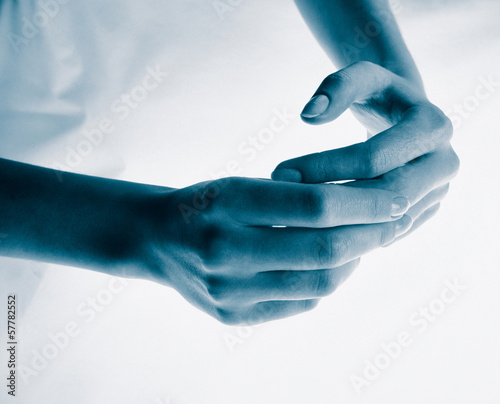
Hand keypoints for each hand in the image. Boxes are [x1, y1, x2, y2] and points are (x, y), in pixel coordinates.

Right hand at [137, 176, 411, 324]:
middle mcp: (225, 250)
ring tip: (368, 240)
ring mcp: (228, 290)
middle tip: (396, 219)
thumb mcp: (242, 184)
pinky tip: (335, 264)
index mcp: (228, 203)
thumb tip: (365, 208)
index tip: (395, 194)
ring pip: (320, 283)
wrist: (160, 239)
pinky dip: (329, 281)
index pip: (315, 205)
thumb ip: (295, 198)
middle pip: (324, 249)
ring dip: (355, 261)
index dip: (364, 200)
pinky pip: (301, 302)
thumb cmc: (209, 203)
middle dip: (372, 233)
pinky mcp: (232, 315)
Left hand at [272, 61, 458, 241]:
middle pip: (385, 195)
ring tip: (295, 221)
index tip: (279, 171)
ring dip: (341, 224)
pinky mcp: (427, 210)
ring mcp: (439, 191)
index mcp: (432, 126)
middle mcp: (444, 162)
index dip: (324, 166)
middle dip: (331, 201)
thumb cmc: (379, 94)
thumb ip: (335, 87)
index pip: (373, 158)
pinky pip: (390, 232)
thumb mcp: (362, 77)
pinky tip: (316, 232)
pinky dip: (354, 234)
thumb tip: (308, 114)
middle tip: (284, 205)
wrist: (407, 116)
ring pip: (388, 221)